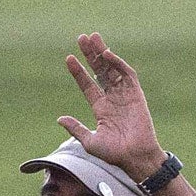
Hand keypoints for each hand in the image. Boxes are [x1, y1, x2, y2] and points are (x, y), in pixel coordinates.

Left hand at [58, 33, 166, 180]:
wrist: (135, 157)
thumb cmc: (114, 154)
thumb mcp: (90, 141)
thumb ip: (76, 128)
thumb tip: (59, 119)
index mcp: (101, 109)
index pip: (88, 85)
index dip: (78, 72)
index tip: (69, 58)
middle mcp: (112, 99)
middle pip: (99, 71)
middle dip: (91, 55)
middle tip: (82, 38)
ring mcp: (124, 95)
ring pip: (112, 68)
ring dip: (102, 53)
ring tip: (92, 38)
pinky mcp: (136, 94)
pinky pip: (126, 74)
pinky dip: (117, 63)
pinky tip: (106, 54)